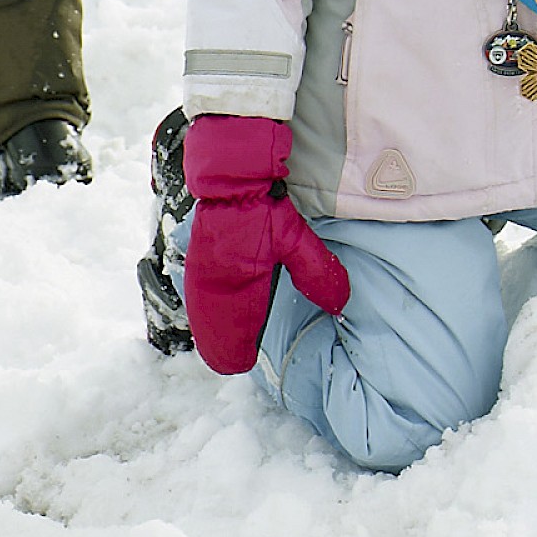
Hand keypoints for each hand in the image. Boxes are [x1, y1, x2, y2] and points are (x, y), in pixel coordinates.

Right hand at [181, 116, 349, 374]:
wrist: (230, 174)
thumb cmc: (263, 206)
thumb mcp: (296, 239)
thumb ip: (317, 273)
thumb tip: (339, 305)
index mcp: (240, 284)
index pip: (237, 330)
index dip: (239, 350)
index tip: (245, 362)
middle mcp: (215, 283)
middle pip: (214, 326)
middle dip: (222, 345)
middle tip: (230, 362)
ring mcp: (201, 270)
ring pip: (202, 311)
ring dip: (211, 329)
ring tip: (217, 347)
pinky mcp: (197, 258)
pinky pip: (197, 294)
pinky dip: (202, 310)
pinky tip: (206, 314)